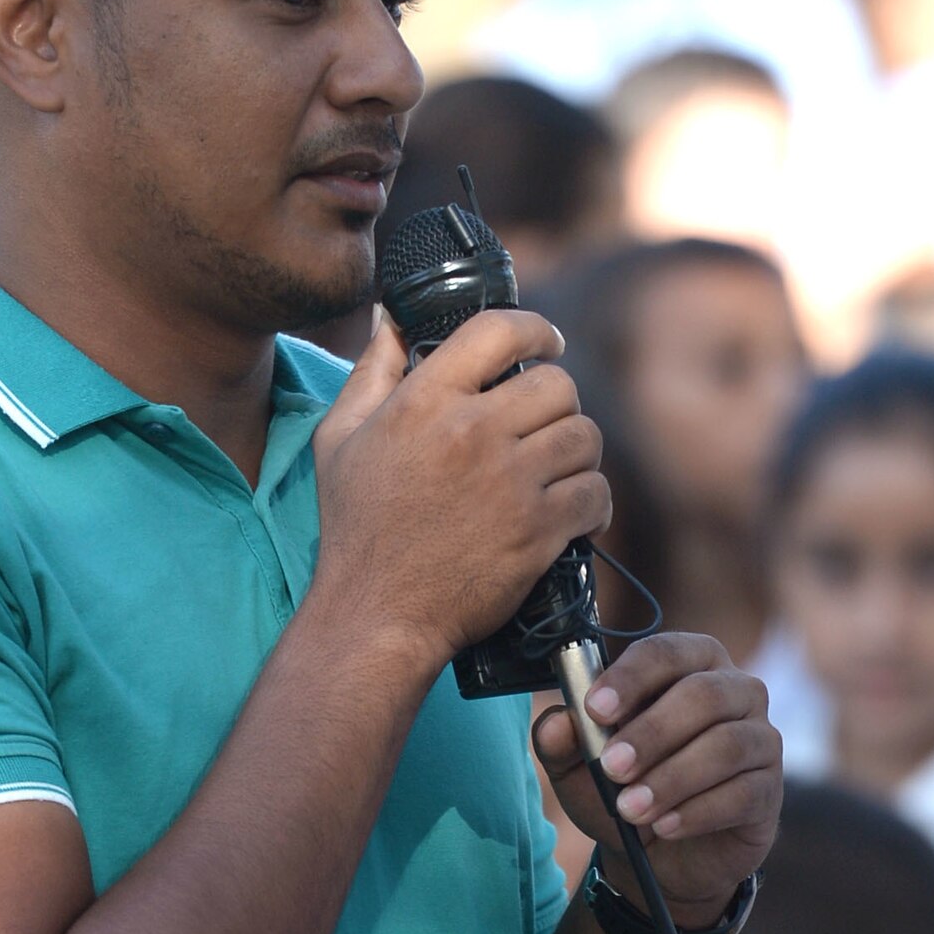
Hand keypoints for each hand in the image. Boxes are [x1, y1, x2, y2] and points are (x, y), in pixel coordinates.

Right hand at [310, 311, 610, 677]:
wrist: (376, 614)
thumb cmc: (355, 528)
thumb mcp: (339, 439)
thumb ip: (372, 371)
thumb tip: (394, 318)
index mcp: (424, 401)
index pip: (500, 331)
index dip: (536, 329)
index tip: (548, 343)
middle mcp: (470, 433)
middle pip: (557, 384)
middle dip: (557, 401)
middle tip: (544, 424)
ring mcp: (509, 483)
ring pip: (584, 436)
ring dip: (577, 451)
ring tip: (558, 468)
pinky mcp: (537, 531)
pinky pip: (595, 493)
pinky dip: (593, 503)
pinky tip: (574, 513)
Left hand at [533, 633, 779, 928]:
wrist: (659, 852)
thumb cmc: (623, 787)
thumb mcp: (581, 768)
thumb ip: (566, 742)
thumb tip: (557, 725)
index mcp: (689, 664)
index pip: (666, 652)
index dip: (631, 677)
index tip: (595, 709)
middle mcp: (735, 690)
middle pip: (703, 694)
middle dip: (652, 731)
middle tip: (611, 767)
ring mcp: (760, 738)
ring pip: (726, 744)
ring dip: (672, 778)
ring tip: (630, 808)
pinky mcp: (769, 789)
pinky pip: (743, 792)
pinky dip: (696, 811)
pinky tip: (664, 826)